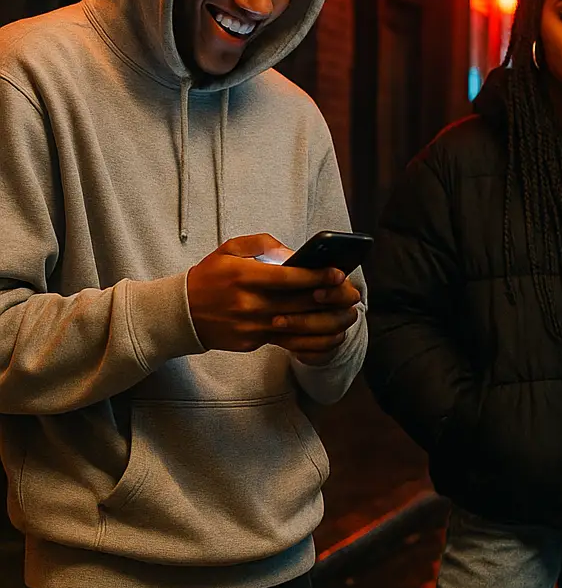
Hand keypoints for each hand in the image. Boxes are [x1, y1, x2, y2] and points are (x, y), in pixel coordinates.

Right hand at [187, 234, 356, 354]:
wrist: (180, 313)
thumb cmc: (210, 277)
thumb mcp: (230, 250)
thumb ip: (263, 245)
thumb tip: (295, 254)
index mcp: (244, 276)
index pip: (288, 278)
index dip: (317, 276)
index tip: (340, 273)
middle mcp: (249, 304)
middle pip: (300, 303)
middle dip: (332, 298)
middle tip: (354, 293)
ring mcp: (252, 327)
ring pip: (300, 327)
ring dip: (330, 322)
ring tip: (349, 314)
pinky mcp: (253, 342)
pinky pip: (290, 343)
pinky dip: (315, 340)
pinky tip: (332, 334)